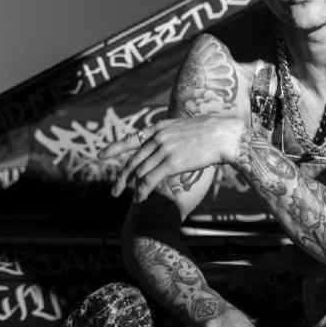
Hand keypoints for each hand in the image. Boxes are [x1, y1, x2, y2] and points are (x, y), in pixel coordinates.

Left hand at [102, 116, 243, 201]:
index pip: (131, 139)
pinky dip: (142, 191)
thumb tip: (167, 147)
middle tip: (114, 191)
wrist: (224, 135)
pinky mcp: (172, 162)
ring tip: (132, 199)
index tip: (101, 155)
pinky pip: (150, 179)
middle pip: (133, 160)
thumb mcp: (185, 129)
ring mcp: (164, 149)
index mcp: (159, 128)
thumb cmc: (211, 133)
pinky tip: (140, 199)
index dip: (115, 148)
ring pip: (140, 172)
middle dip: (122, 177)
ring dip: (133, 188)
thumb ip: (171, 137)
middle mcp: (158, 137)